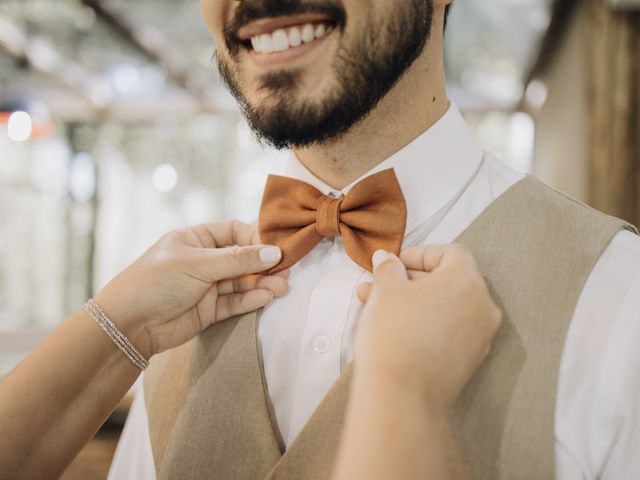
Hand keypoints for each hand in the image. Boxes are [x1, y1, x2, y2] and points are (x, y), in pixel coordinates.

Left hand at [94, 221, 287, 357]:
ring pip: (241, 282)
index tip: (276, 248)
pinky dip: (250, 299)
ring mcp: (206, 286)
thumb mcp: (198, 264)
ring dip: (261, 284)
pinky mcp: (209, 310)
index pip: (234, 232)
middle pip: (242, 258)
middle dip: (263, 264)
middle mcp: (203, 260)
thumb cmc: (156, 282)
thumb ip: (238, 260)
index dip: (256, 239)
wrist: (128, 325)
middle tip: (286, 271)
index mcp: (196, 239)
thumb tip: (274, 252)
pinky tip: (265, 297)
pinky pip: (235, 302)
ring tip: (280, 287)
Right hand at [354, 245, 501, 412]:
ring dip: (415, 302)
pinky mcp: (472, 360)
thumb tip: (387, 259)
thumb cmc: (394, 333)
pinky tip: (397, 329)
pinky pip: (451, 330)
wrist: (401, 394)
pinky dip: (428, 323)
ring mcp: (481, 336)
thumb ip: (388, 268)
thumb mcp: (385, 290)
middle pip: (448, 280)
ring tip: (378, 307)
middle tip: (378, 285)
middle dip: (410, 281)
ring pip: (447, 307)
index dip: (419, 254)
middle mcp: (483, 306)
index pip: (450, 253)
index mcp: (467, 280)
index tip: (393, 264)